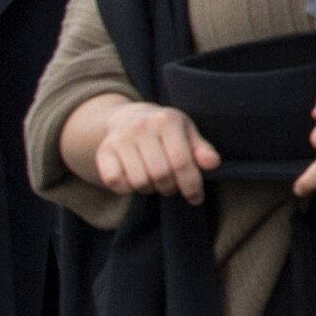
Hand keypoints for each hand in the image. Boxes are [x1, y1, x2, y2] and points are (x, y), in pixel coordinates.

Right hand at [90, 100, 218, 203]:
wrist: (130, 117)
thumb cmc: (166, 131)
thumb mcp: (188, 134)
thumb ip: (202, 150)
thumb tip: (212, 164)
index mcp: (167, 120)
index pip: (182, 162)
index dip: (191, 185)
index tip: (196, 198)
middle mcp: (142, 127)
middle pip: (160, 175)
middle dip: (170, 188)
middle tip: (172, 186)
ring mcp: (120, 139)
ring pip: (139, 182)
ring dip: (150, 189)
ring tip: (155, 181)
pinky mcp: (103, 151)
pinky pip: (116, 183)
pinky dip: (127, 189)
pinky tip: (135, 179)